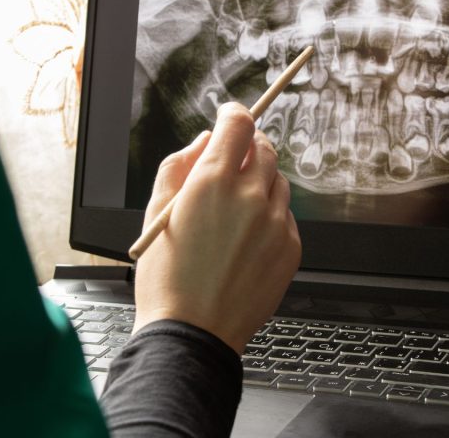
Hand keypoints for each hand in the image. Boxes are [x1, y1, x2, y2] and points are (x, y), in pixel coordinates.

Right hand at [132, 102, 301, 353]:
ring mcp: (277, 223)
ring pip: (278, 182)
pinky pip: (286, 216)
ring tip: (233, 213)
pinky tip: (245, 241)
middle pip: (264, 148)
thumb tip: (204, 141)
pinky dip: (270, 216)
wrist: (193, 333)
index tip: (230, 117)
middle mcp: (251, 197)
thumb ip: (180, 165)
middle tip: (231, 163)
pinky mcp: (291, 248)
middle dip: (248, 148)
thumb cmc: (167, 277)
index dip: (233, 115)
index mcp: (213, 182)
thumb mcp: (156, 212)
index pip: (239, 124)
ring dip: (260, 183)